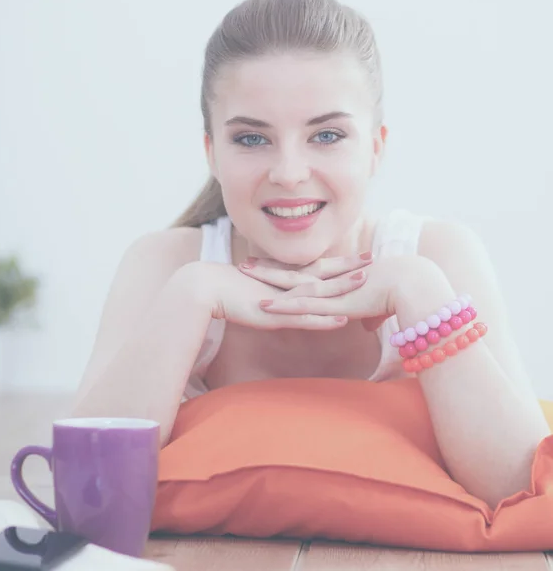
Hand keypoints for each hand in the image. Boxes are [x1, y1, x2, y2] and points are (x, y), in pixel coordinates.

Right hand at [189, 261, 351, 330]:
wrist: (205, 287)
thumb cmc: (227, 288)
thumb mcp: (256, 289)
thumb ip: (273, 292)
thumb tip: (281, 294)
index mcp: (284, 278)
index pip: (317, 267)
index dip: (339, 261)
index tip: (359, 255)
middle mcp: (287, 285)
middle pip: (323, 273)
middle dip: (349, 266)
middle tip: (373, 257)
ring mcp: (283, 299)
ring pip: (318, 292)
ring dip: (341, 287)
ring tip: (365, 281)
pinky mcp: (275, 315)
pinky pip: (304, 319)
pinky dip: (324, 319)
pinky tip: (342, 321)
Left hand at [238, 255, 440, 330]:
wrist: (416, 285)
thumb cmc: (406, 295)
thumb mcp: (382, 308)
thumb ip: (371, 316)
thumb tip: (367, 326)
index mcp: (341, 279)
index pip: (310, 273)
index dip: (290, 270)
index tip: (273, 265)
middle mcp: (332, 281)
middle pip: (294, 272)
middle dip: (269, 268)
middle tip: (247, 262)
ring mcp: (331, 291)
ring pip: (292, 283)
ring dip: (267, 279)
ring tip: (243, 271)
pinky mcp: (335, 304)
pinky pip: (304, 305)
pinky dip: (283, 305)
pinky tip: (264, 305)